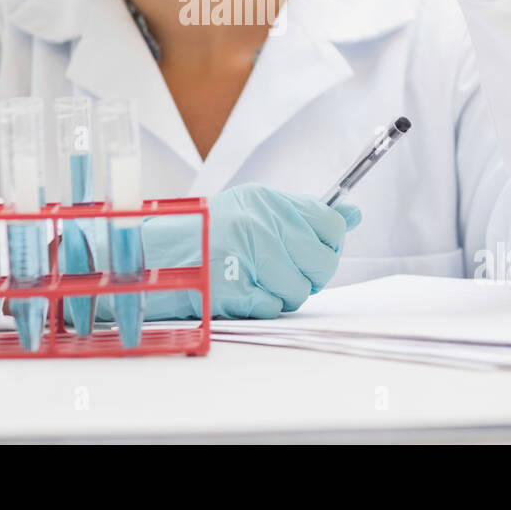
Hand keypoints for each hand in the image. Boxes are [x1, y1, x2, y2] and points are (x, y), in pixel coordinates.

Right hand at [141, 183, 362, 319]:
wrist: (157, 258)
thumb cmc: (211, 234)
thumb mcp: (256, 209)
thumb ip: (304, 214)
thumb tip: (353, 214)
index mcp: (268, 201)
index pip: (331, 226)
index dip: (328, 246)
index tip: (313, 252)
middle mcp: (260, 224)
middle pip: (322, 264)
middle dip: (309, 276)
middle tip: (283, 271)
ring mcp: (246, 256)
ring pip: (299, 292)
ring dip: (282, 294)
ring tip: (256, 279)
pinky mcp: (233, 288)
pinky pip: (273, 308)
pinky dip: (260, 306)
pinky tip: (241, 290)